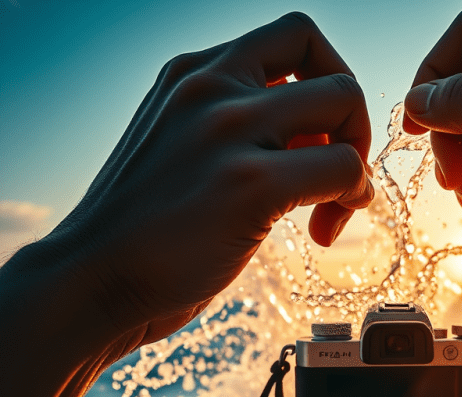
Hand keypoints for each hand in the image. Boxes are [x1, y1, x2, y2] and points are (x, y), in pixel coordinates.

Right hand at [43, 13, 372, 346]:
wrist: (92, 281)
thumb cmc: (146, 228)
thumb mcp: (184, 145)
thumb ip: (240, 125)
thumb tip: (315, 135)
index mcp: (195, 74)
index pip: (294, 38)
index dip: (328, 81)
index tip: (321, 134)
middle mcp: (211, 88)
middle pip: (334, 71)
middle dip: (354, 127)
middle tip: (338, 177)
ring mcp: (228, 131)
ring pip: (346, 103)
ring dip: (357, 162)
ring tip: (334, 208)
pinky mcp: (249, 184)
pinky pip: (343, 167)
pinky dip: (352, 196)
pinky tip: (323, 231)